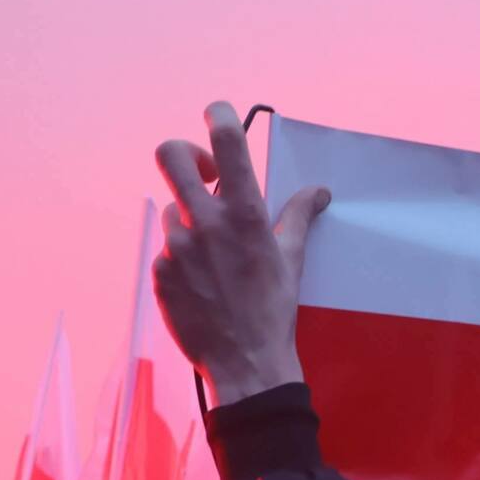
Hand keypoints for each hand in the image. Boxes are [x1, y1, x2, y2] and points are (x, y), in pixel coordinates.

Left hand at [153, 101, 328, 406]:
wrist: (245, 364)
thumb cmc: (273, 311)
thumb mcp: (291, 260)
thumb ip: (298, 216)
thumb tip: (319, 191)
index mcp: (244, 214)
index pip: (226, 140)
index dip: (217, 115)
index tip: (218, 116)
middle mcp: (206, 223)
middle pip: (170, 155)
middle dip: (185, 155)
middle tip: (203, 175)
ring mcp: (177, 248)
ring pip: (171, 209)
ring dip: (188, 221)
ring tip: (210, 254)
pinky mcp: (160, 272)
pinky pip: (165, 249)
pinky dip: (180, 258)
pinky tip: (201, 282)